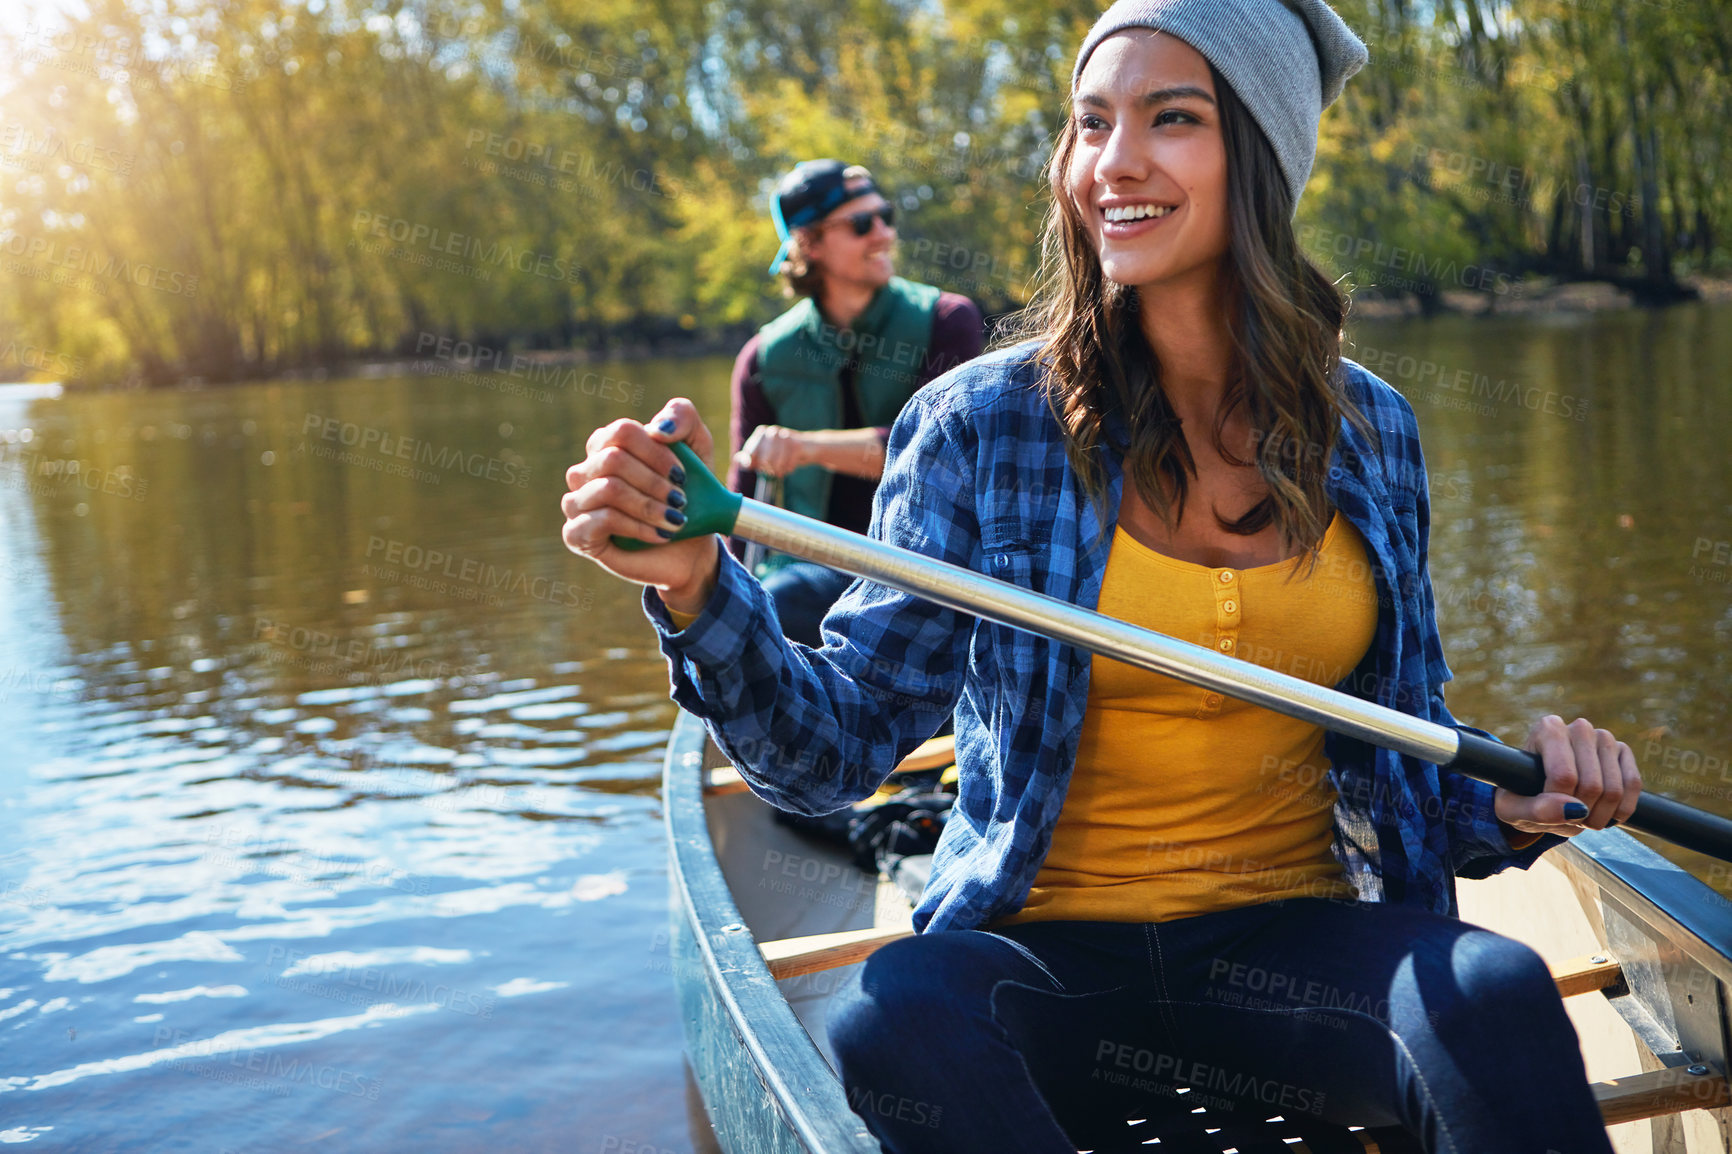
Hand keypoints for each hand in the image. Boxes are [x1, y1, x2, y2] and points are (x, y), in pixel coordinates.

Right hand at [561, 398, 721, 611]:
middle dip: (654, 482)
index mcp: (607, 445)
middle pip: (613, 460)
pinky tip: (660, 534)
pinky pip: (602, 520)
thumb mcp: (698, 447)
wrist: (690, 547)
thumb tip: (657, 428)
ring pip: (608, 489)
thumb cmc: (690, 493)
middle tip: (680, 500)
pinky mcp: (576, 534)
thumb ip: (682, 417)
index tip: (682, 475)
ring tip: (675, 520)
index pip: (622, 432)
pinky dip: (638, 527)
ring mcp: (577, 502)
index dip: (656, 452)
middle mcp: (585, 471)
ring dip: (649, 506)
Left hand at [736, 424, 809, 477]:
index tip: (760, 466)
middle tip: (774, 468)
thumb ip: (749, 458)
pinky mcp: (797, 445)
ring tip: (783, 467)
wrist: (808, 448)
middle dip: (768, 469)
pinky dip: (789, 469)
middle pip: (763, 461)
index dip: (754, 464)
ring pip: (775, 464)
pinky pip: (788, 465)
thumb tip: (737, 459)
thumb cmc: (782, 453)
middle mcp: (772, 431)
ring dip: (779, 470)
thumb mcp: (763, 456)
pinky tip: (792, 464)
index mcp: (761, 432)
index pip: (750, 454)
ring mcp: (785, 437)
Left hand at [1494, 715, 1641, 836]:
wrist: (1540, 792)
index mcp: (1548, 730)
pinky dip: (1621, 811)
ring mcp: (1604, 738)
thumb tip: (1573, 809)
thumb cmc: (1522, 796)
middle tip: (1567, 819)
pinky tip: (1603, 814)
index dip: (1559, 804)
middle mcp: (1579, 728)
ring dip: (1600, 816)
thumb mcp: (1513, 809)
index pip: (1564, 776)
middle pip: (1592, 785)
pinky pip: (1633, 786)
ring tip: (1581, 818)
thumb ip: (1536, 810)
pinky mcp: (1623, 751)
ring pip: (1614, 789)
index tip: (1546, 809)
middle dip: (1581, 814)